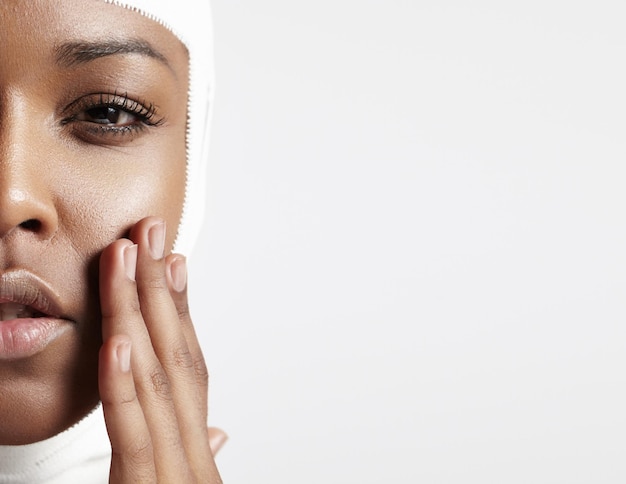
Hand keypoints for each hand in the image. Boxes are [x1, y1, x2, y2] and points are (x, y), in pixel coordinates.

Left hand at [98, 217, 223, 482]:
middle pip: (176, 356)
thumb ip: (199, 454)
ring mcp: (174, 471)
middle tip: (150, 234)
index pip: (190, 366)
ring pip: (155, 379)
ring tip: (128, 259)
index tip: (172, 263)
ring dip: (139, 312)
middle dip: (160, 288)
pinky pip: (132, 431)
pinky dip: (123, 384)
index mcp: (194, 448)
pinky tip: (116, 340)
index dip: (182, 310)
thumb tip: (217, 433)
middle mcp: (191, 451)